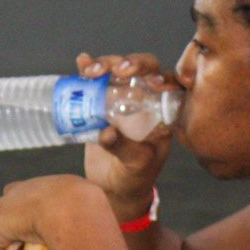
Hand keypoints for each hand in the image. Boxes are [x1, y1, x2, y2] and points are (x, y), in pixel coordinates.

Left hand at [0, 174, 105, 249]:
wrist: (71, 205)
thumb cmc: (85, 206)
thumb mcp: (92, 210)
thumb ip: (91, 222)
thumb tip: (102, 237)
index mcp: (33, 187)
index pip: (26, 207)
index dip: (33, 231)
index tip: (47, 249)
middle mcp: (13, 196)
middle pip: (12, 228)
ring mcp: (0, 211)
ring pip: (3, 244)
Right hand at [76, 52, 174, 218]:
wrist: (112, 188)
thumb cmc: (134, 177)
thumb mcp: (135, 166)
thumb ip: (125, 149)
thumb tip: (106, 132)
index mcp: (162, 113)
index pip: (167, 85)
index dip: (161, 77)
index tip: (152, 82)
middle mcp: (144, 100)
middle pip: (142, 70)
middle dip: (131, 63)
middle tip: (118, 70)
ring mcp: (121, 99)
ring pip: (117, 71)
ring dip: (106, 64)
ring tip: (91, 70)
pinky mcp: (99, 103)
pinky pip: (95, 82)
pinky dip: (88, 69)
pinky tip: (82, 62)